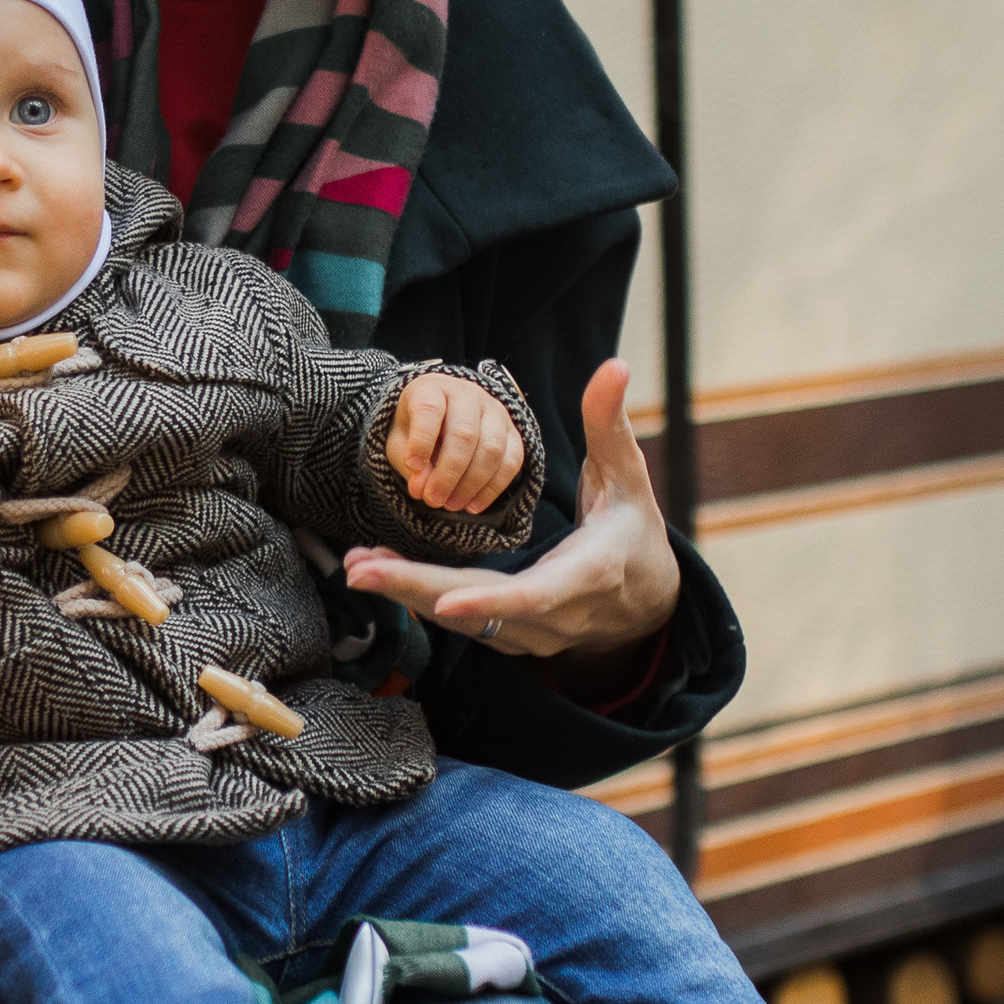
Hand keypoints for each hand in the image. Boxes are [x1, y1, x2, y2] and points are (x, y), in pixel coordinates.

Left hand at [347, 358, 679, 660]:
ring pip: (464, 622)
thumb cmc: (633, 531)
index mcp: (589, 573)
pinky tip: (380, 572)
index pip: (536, 594)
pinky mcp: (511, 637)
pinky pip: (462, 622)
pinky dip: (420, 600)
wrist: (647, 603)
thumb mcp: (628, 477)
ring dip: (407, 595)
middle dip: (416, 592)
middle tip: (358, 571)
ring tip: (356, 566)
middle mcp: (556, 616)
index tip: (445, 604)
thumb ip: (610, 424)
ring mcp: (532, 635)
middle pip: (480, 612)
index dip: (492, 600)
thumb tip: (614, 366)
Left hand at [386, 371, 525, 513]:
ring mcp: (494, 411)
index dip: (421, 441)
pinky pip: (511, 461)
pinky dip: (493, 488)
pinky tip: (472, 505)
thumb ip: (408, 464)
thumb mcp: (400, 442)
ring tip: (451, 504)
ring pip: (492, 449)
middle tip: (434, 500)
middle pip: (464, 434)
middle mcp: (467, 394)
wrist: (442, 416)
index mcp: (432, 388)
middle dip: (448, 473)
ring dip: (471, 484)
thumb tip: (422, 490)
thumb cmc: (415, 429)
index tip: (412, 467)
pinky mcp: (512, 431)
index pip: (429, 410)